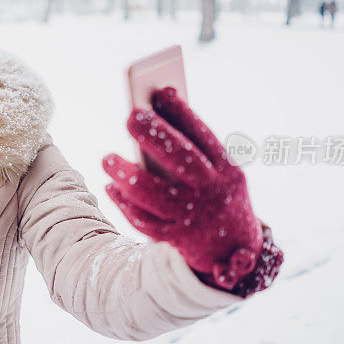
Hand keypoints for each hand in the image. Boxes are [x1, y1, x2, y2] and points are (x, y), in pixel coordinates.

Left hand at [102, 87, 281, 294]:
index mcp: (228, 172)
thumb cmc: (217, 196)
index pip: (205, 137)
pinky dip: (124, 203)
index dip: (184, 113)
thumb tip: (158, 108)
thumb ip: (193, 145)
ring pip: (155, 195)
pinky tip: (111, 187)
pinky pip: (144, 221)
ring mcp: (194, 219)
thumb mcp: (219, 172)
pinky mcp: (176, 239)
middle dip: (155, 136)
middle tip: (130, 116)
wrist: (236, 253)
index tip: (161, 90)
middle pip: (182, 161)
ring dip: (127, 175)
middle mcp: (213, 194)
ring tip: (107, 158)